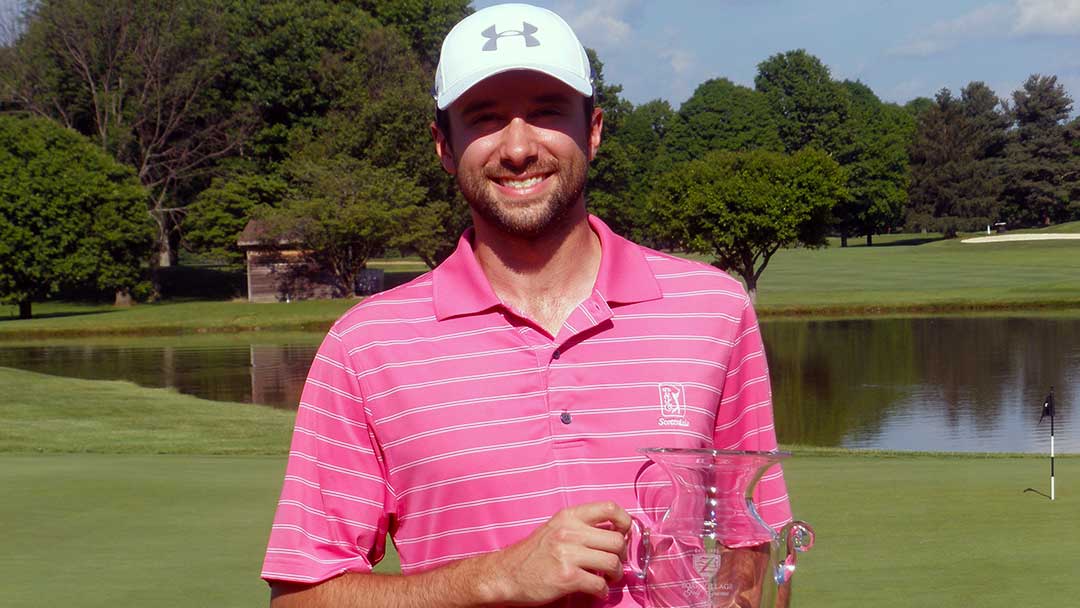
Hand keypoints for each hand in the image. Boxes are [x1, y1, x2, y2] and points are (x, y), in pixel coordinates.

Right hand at [481, 501, 631, 605]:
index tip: (624, 534)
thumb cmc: (534, 553)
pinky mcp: (567, 577)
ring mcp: (568, 554)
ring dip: (615, 574)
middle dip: (621, 555)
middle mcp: (569, 532)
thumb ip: (582, 527)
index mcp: (569, 516)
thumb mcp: (556, 528)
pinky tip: (597, 590)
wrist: (507, 574)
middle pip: (616, 540)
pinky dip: (603, 590)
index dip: (625, 521)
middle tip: (615, 563)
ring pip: (612, 562)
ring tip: (608, 578)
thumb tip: (616, 533)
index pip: (609, 508)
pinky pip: (600, 584)